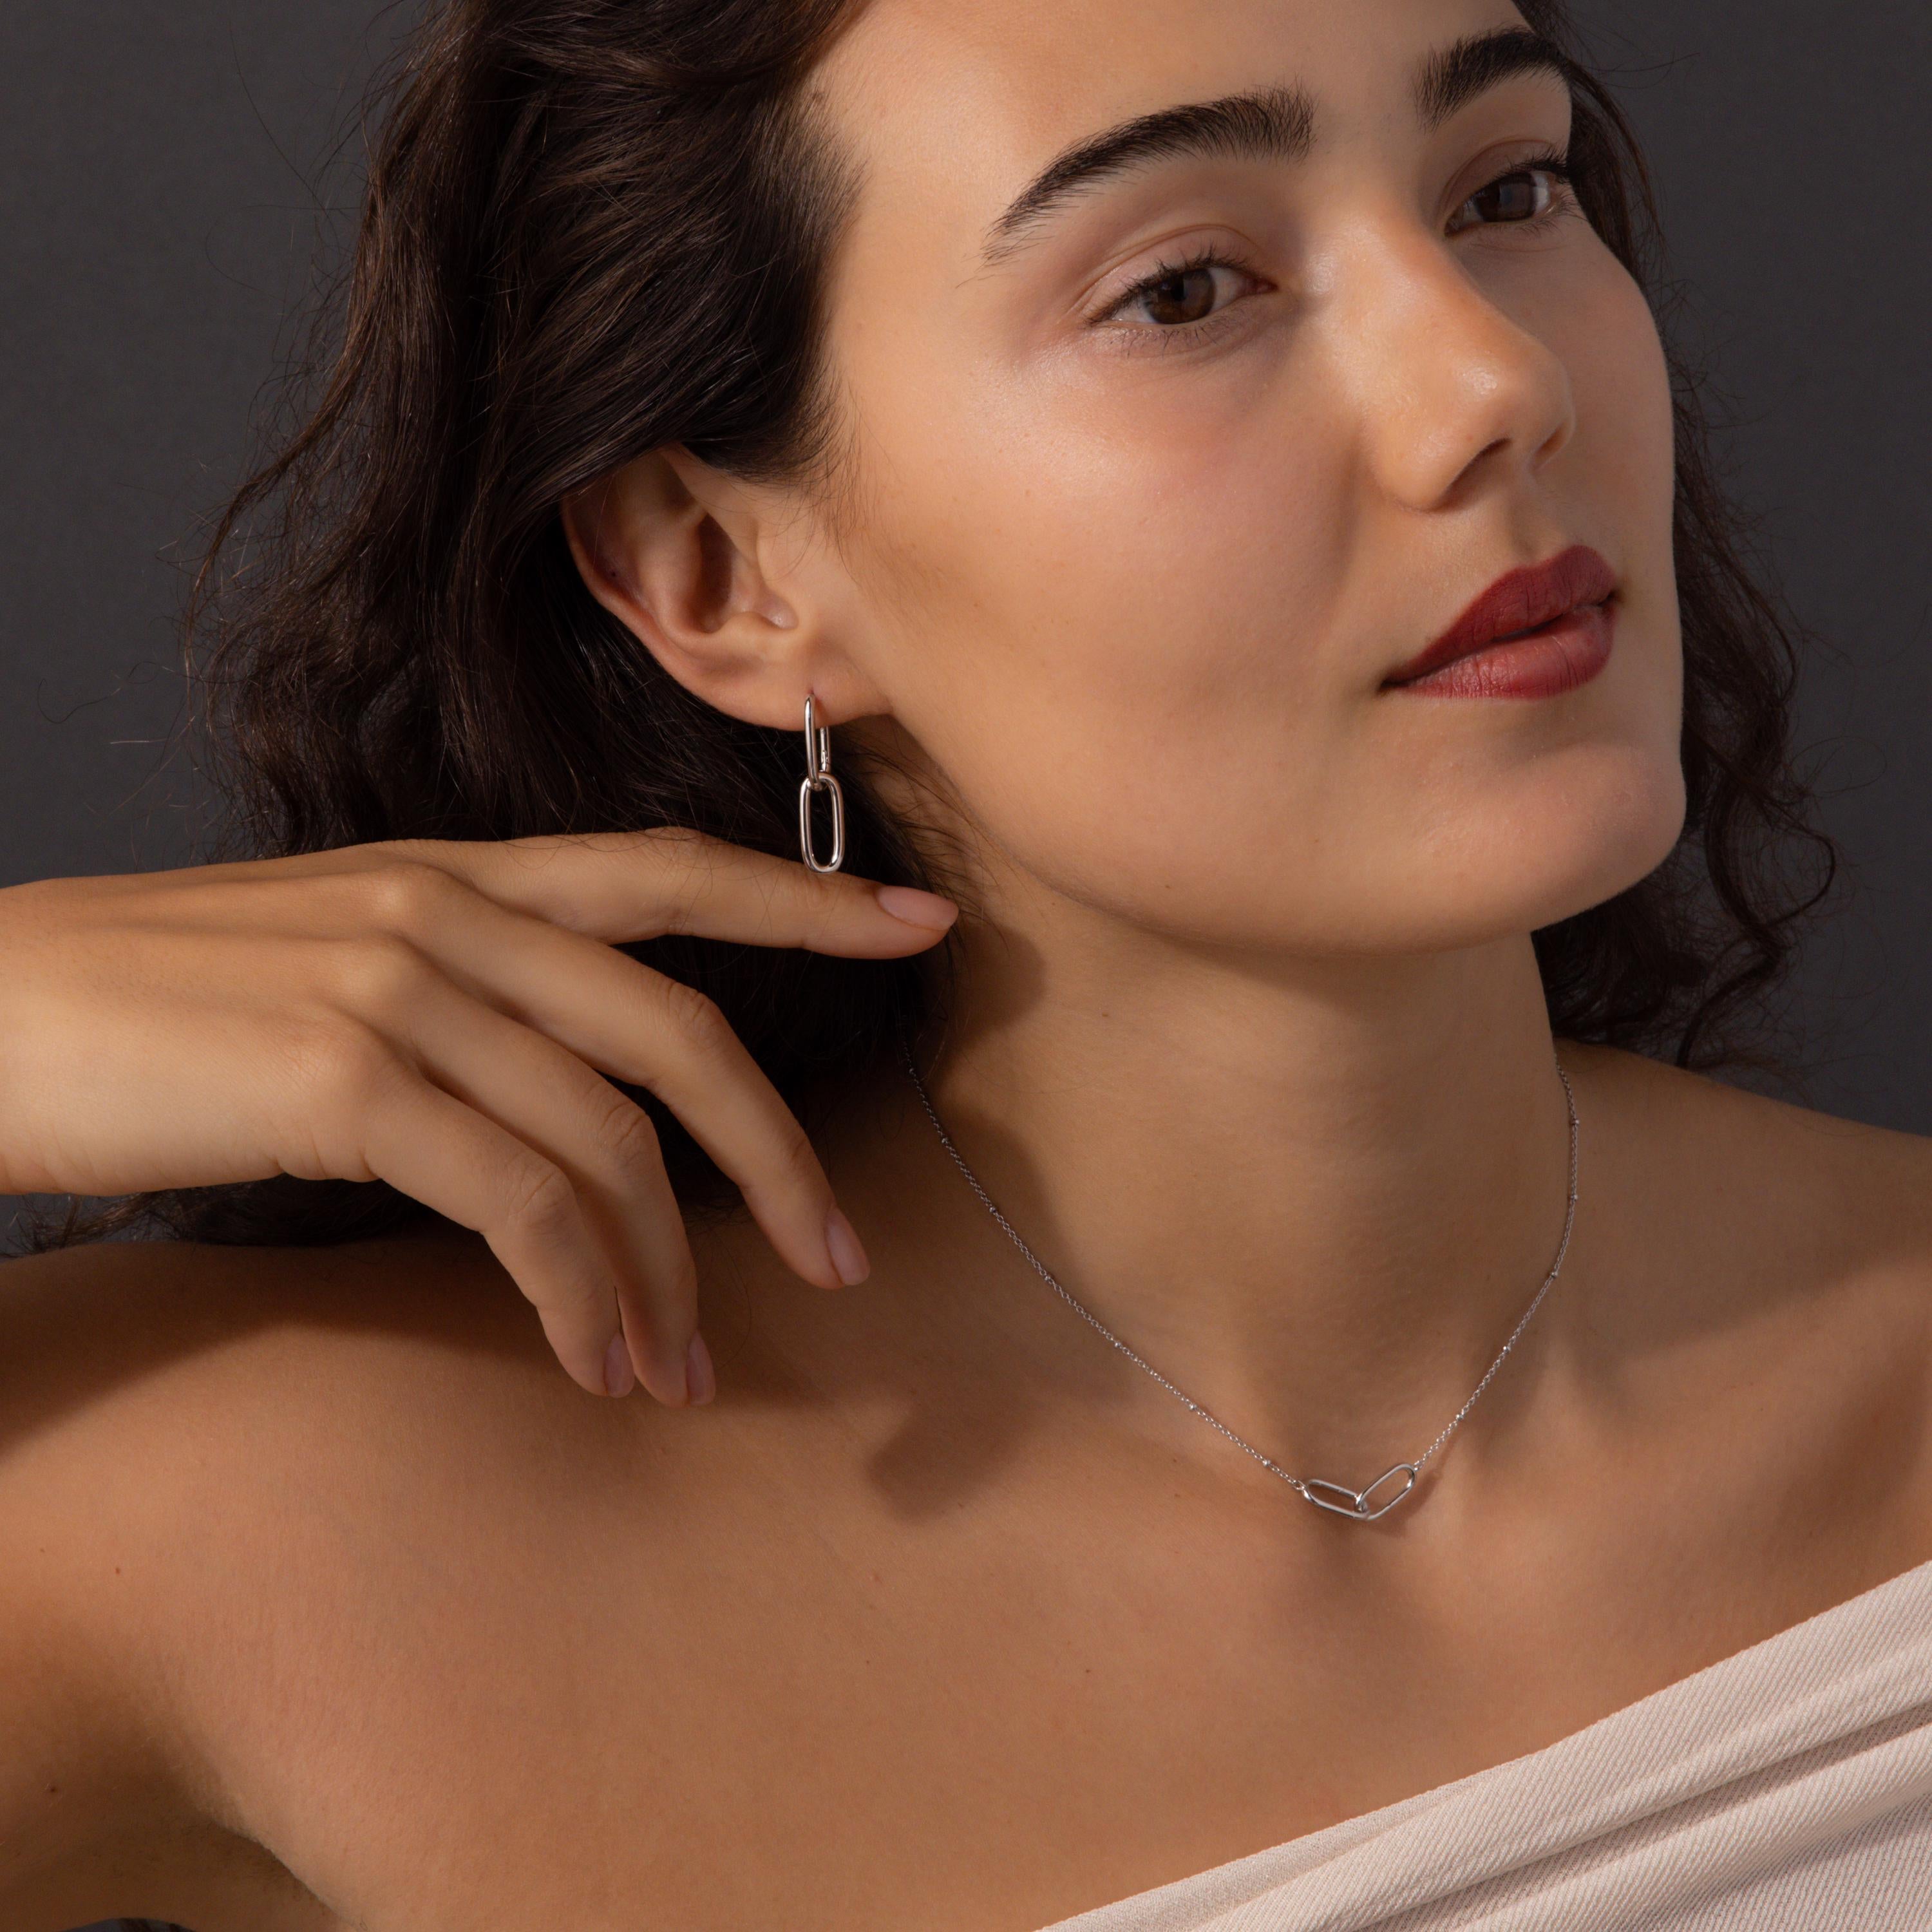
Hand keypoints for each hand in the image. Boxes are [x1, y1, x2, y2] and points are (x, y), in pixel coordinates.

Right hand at [0, 830, 958, 1404]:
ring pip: (609, 1138)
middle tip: (842, 1262)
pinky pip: (521, 1200)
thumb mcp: (329, 962)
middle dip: (777, 1156)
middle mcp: (448, 913)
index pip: (671, 870)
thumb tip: (571, 1098)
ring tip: (682, 1369)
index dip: (808, 896)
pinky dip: (578, 1289)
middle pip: (679, 1031)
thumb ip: (461, 995)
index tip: (920, 923)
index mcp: (458, 874)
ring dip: (666, 1272)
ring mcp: (401, 990)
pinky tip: (590, 1355)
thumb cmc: (152, 1007)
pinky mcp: (346, 1081)